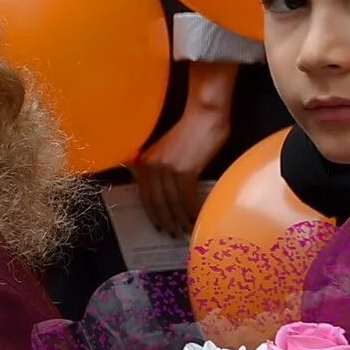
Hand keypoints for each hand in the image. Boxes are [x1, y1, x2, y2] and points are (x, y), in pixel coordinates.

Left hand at [133, 105, 228, 236]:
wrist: (204, 115)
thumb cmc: (190, 131)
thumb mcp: (166, 150)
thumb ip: (160, 168)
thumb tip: (162, 190)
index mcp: (145, 162)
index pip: (145, 195)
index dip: (153, 213)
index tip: (159, 226)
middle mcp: (151, 167)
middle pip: (157, 202)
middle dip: (165, 221)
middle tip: (173, 234)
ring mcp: (167, 169)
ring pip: (171, 202)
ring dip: (179, 219)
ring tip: (186, 230)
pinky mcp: (184, 170)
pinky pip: (186, 198)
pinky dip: (191, 210)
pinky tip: (197, 217)